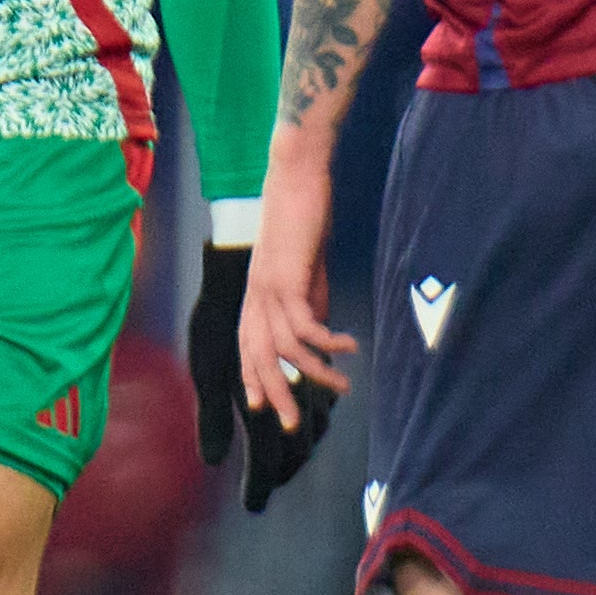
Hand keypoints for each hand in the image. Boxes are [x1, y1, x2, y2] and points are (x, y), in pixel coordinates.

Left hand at [209, 164, 353, 513]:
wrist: (297, 171)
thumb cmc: (303, 214)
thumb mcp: (306, 266)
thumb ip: (310, 298)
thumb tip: (319, 331)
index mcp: (256, 292)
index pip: (247, 345)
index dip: (253, 377)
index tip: (261, 407)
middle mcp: (255, 294)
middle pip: (257, 357)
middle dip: (274, 393)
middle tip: (292, 423)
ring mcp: (268, 286)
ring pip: (283, 347)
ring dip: (313, 372)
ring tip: (342, 386)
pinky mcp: (287, 276)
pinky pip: (305, 324)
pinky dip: (327, 341)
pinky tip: (348, 345)